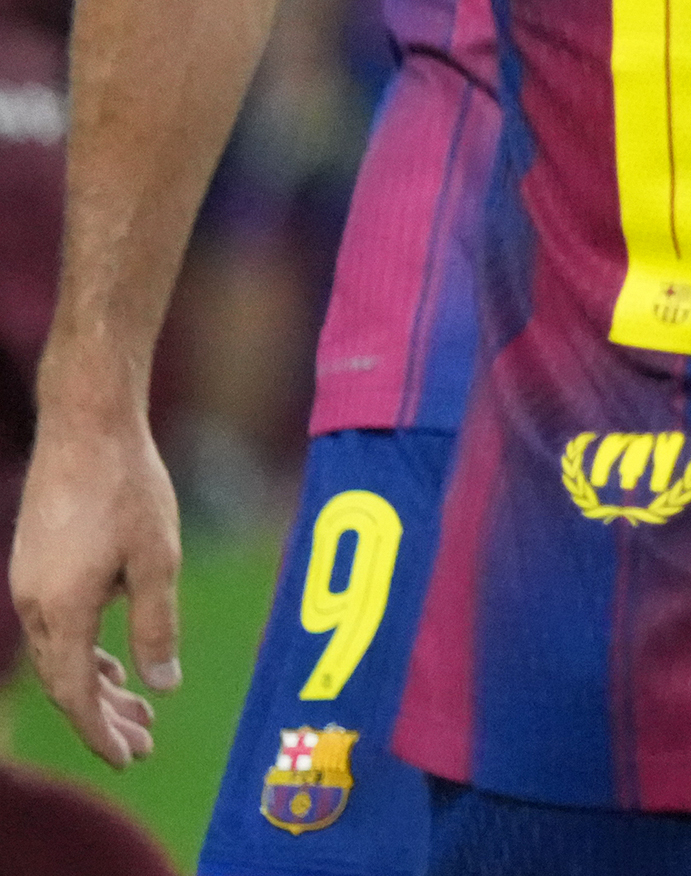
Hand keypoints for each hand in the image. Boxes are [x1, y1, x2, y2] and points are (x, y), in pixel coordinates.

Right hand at [9, 396, 181, 766]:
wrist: (86, 427)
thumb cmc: (129, 489)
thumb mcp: (158, 561)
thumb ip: (156, 626)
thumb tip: (163, 685)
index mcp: (64, 611)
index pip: (76, 694)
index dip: (101, 732)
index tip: (130, 758)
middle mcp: (37, 605)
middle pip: (67, 681)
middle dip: (104, 717)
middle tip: (144, 745)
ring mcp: (31, 585)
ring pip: (63, 654)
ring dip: (99, 685)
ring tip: (138, 710)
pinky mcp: (37, 565)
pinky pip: (59, 627)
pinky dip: (87, 652)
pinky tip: (115, 663)